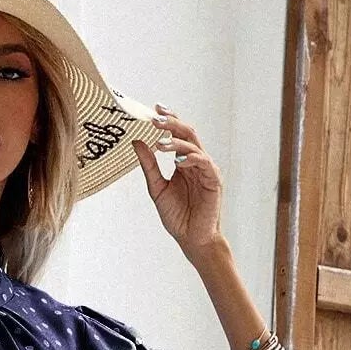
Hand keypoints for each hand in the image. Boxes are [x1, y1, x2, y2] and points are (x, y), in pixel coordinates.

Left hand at [131, 103, 225, 263]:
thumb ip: (149, 165)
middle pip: (187, 133)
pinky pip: (204, 162)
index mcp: (184, 162)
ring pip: (194, 146)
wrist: (192, 240)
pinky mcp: (214, 180)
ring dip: (177, 142)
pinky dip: (191, 158)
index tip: (154, 109)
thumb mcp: (157, 188)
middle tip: (156, 118)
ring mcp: (206, 169)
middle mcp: (196, 162)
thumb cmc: (178, 217)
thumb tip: (136, 142)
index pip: (178, 134)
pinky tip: (178, 161)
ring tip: (160, 144)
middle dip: (172, 123)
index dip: (169, 120)